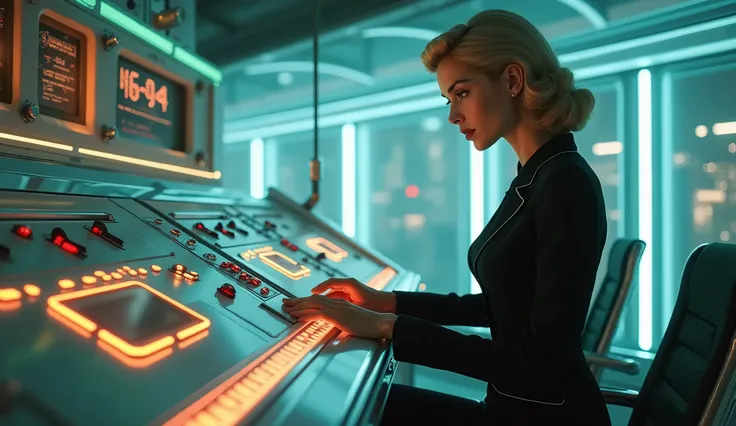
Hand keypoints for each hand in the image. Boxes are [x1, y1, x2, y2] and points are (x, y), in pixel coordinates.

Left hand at [282, 294, 396, 338]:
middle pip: (312, 300)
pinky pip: (319, 314)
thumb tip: (331, 329)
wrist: (379, 323)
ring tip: (287, 310)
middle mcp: (337, 303)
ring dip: (299, 308)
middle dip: (297, 302)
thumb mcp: (351, 323)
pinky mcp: (339, 316)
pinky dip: (308, 315)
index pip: (318, 301)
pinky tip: (299, 318)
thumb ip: (340, 323)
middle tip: (284, 303)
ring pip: (313, 305)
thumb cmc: (368, 325)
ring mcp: (337, 309)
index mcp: (339, 304)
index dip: (304, 302)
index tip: (294, 304)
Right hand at [309, 277, 395, 312]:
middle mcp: (348, 284)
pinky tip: (322, 307)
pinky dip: (328, 300)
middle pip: (328, 286)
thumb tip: (333, 307)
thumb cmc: (376, 303)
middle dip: (317, 293)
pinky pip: (336, 296)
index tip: (312, 292)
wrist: (387, 304)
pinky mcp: (349, 295)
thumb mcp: (360, 305)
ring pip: (331, 292)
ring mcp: (348, 289)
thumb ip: (347, 306)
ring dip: (321, 298)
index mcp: (350, 284)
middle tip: (308, 299)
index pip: (331, 282)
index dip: (320, 287)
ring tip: (310, 304)